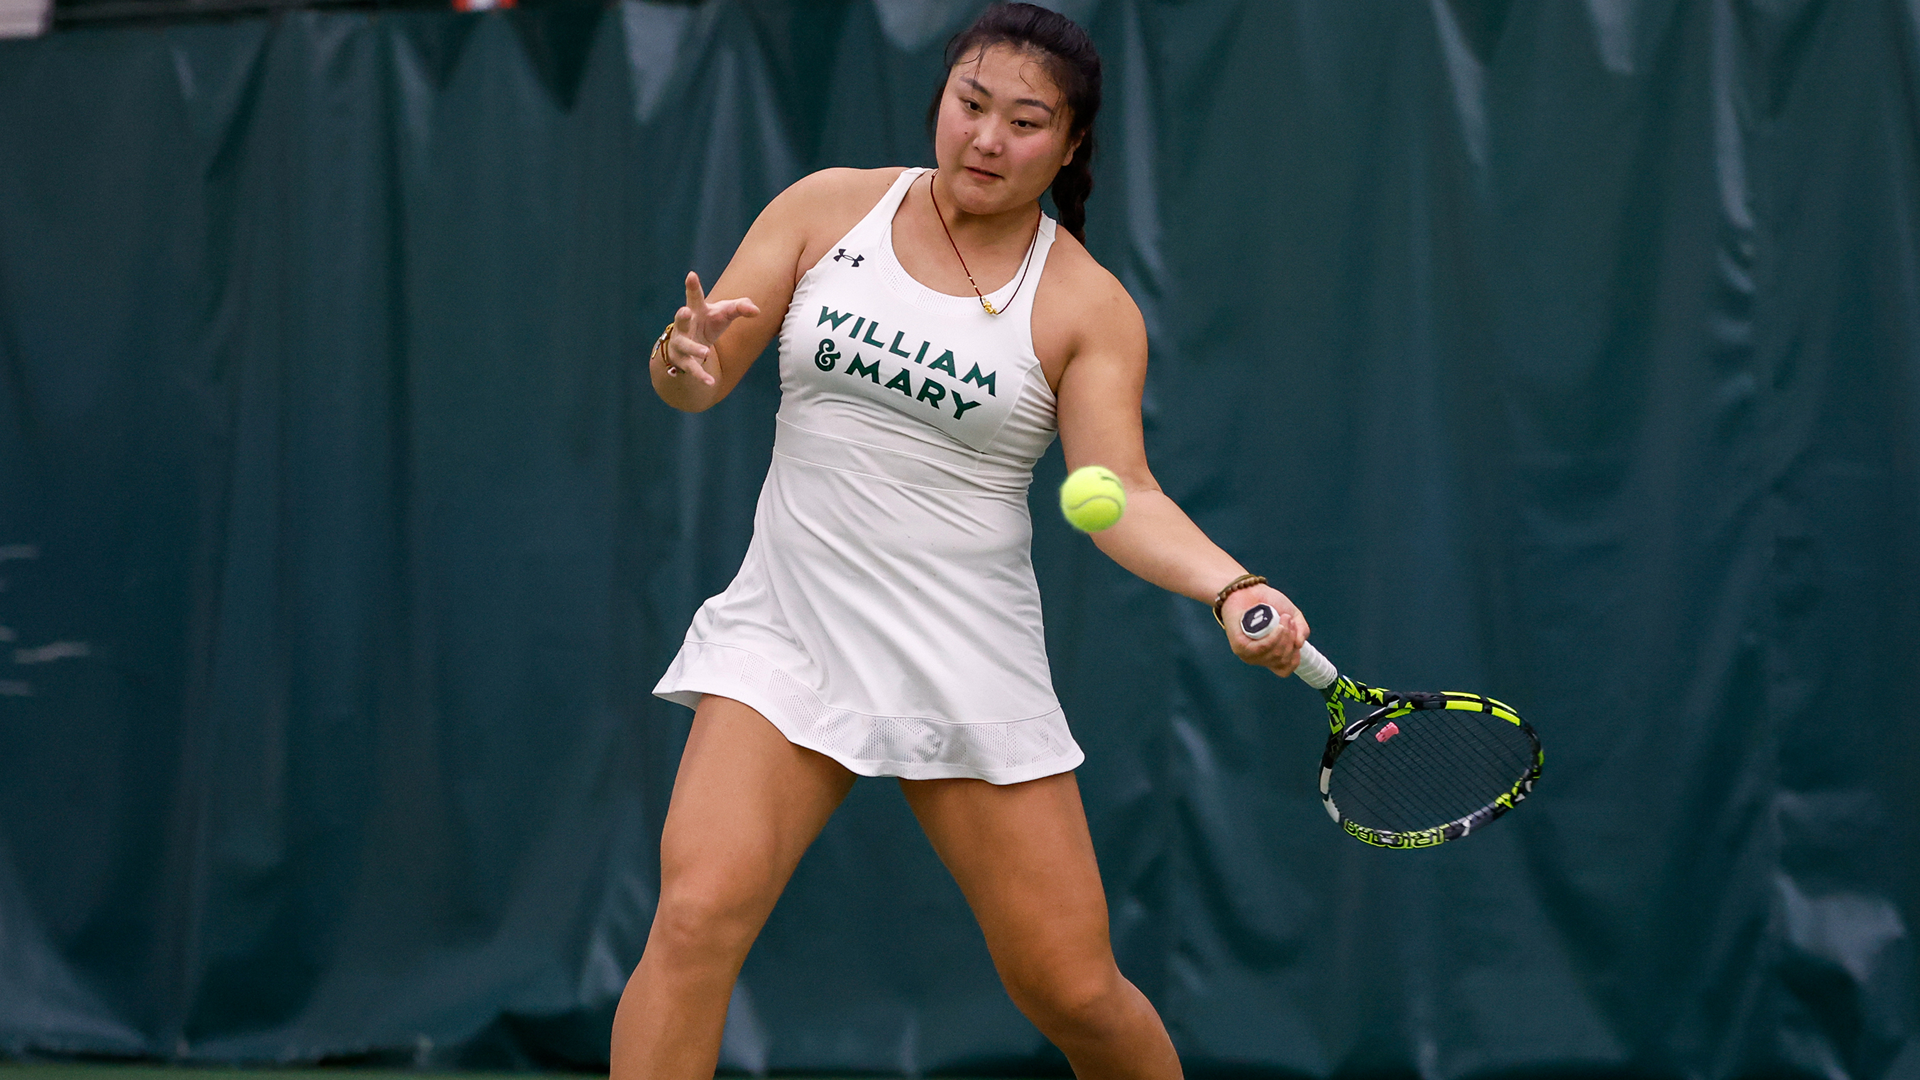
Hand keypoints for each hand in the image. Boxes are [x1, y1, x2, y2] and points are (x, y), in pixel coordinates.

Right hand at [662, 271, 760, 386]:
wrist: (691, 346)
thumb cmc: (710, 322)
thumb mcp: (725, 313)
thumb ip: (740, 307)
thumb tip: (756, 310)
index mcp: (696, 311)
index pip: (695, 296)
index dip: (693, 286)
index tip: (691, 275)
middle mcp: (684, 326)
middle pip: (681, 319)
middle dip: (682, 316)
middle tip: (685, 310)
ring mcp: (681, 344)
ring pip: (685, 346)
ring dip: (695, 349)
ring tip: (706, 352)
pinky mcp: (683, 361)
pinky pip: (692, 369)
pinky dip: (701, 376)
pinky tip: (710, 382)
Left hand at [1220, 584, 1309, 677]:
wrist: (1248, 590)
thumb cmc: (1269, 603)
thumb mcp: (1294, 616)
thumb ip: (1302, 630)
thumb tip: (1299, 645)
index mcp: (1272, 653)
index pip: (1285, 669)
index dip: (1294, 658)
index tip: (1296, 639)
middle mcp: (1260, 657)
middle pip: (1282, 661)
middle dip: (1291, 640)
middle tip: (1288, 621)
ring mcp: (1249, 653)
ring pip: (1274, 656)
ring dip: (1284, 636)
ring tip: (1283, 619)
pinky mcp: (1239, 646)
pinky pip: (1261, 649)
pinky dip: (1273, 638)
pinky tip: (1278, 627)